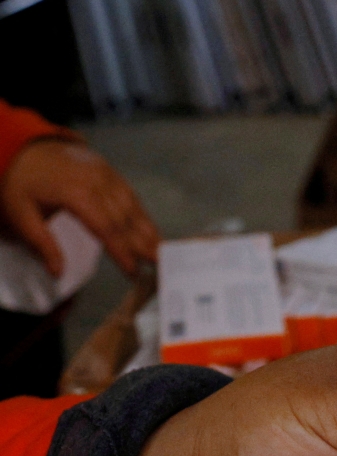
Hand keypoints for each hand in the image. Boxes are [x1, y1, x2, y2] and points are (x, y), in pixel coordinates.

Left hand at [0, 139, 158, 275]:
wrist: (26, 146)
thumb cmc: (22, 183)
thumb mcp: (20, 214)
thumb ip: (41, 244)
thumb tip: (57, 273)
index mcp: (75, 192)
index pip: (105, 227)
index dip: (121, 251)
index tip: (132, 271)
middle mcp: (97, 181)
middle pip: (125, 218)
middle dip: (143, 243)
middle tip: (160, 264)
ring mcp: (106, 174)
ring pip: (133, 207)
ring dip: (149, 231)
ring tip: (160, 252)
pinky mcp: (111, 173)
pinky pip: (131, 196)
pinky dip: (143, 215)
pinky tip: (150, 231)